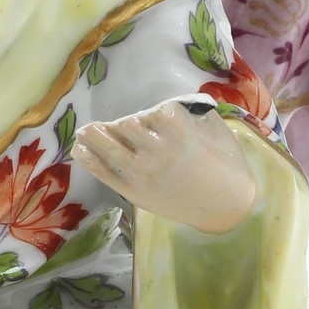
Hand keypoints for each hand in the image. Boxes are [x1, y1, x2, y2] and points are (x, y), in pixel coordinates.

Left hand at [72, 101, 257, 235]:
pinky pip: (104, 171)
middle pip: (126, 125)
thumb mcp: (218, 131)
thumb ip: (198, 112)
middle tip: (115, 125)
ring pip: (108, 145)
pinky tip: (80, 150)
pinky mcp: (134, 191)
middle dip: (122, 124)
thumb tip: (181, 101)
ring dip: (94, 135)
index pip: (153, 112)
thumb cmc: (227, 167)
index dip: (151, 115)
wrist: (227, 207)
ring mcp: (143, 171)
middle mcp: (158, 149)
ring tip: (84, 130)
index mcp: (180, 132)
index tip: (152, 118)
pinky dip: (89, 158)